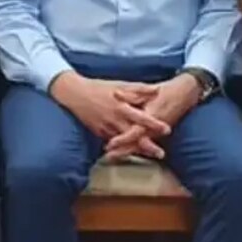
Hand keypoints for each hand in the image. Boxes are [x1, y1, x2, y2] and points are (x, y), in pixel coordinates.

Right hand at [51, 72, 169, 144]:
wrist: (74, 94)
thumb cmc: (100, 87)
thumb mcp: (121, 84)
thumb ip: (140, 89)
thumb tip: (158, 90)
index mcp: (122, 106)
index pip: (141, 117)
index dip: (154, 124)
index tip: (167, 130)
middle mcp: (115, 119)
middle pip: (134, 135)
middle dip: (147, 146)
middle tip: (161, 153)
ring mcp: (106, 128)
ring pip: (124, 143)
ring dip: (137, 150)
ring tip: (149, 157)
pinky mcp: (99, 133)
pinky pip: (113, 144)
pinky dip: (122, 149)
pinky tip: (131, 154)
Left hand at [103, 74, 204, 161]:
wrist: (184, 94)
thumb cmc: (165, 91)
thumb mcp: (147, 90)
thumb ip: (131, 93)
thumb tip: (116, 94)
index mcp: (149, 116)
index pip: (134, 132)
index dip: (122, 139)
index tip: (110, 145)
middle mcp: (152, 128)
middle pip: (135, 144)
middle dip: (122, 151)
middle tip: (107, 157)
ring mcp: (155, 132)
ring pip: (139, 146)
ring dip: (126, 152)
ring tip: (111, 157)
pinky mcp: (156, 132)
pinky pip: (144, 143)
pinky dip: (134, 148)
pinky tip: (123, 151)